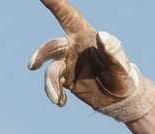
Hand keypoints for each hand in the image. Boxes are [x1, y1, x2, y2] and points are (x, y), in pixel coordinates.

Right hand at [28, 0, 154, 120]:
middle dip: (41, 54)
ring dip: (51, 84)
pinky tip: (61, 103)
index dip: (55, 4)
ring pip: (52, 70)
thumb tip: (101, 35)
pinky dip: (55, 94)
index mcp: (85, 36)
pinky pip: (54, 85)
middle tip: (32, 66)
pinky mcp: (66, 79)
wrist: (120, 98)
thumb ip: (112, 50)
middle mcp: (73, 47)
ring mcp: (68, 63)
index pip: (68, 16)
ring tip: (57, 100)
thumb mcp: (120, 65)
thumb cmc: (122, 76)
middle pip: (52, 47)